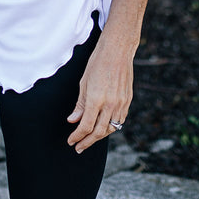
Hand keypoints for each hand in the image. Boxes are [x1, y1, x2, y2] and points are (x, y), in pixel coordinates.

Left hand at [67, 38, 132, 153]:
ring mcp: (121, 103)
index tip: (71, 141)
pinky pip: (120, 120)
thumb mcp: (84, 82)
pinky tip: (104, 128)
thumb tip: (73, 120)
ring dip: (99, 137)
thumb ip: (80, 104)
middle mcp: (110, 104)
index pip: (85, 126)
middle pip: (98, 132)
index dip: (77, 136)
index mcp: (96, 99)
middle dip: (87, 142)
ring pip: (111, 129)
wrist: (117, 51)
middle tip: (78, 147)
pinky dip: (111, 127)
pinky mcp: (127, 100)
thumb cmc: (97, 63)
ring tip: (89, 140)